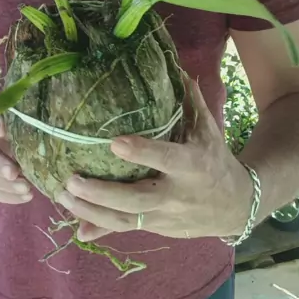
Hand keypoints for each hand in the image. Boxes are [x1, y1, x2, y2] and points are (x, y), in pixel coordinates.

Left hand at [56, 79, 252, 241]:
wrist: (235, 206)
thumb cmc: (216, 161)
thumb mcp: (209, 131)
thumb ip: (191, 102)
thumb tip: (177, 68)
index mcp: (191, 165)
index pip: (165, 158)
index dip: (141, 152)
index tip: (113, 143)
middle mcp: (176, 194)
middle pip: (136, 198)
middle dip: (102, 192)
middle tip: (72, 179)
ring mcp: (164, 216)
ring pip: (125, 219)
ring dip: (91, 210)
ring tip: (63, 194)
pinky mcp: (155, 228)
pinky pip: (125, 230)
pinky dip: (101, 229)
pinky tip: (77, 226)